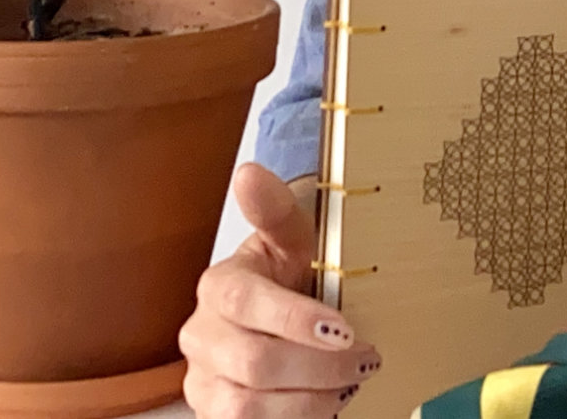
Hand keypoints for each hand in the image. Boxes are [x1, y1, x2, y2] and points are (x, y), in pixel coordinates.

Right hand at [180, 163, 380, 417]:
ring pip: (248, 406)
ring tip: (349, 384)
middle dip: (319, 366)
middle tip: (365, 359)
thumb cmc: (291, 274)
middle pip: (253, 362)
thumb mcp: (294, 239)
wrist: (282, 312)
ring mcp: (203, 381)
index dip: (295, 319)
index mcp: (218, 285)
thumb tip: (248, 173)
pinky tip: (327, 404)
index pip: (246, 301)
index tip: (344, 330)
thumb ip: (276, 210)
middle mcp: (201, 335)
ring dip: (310, 400)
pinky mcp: (214, 414)